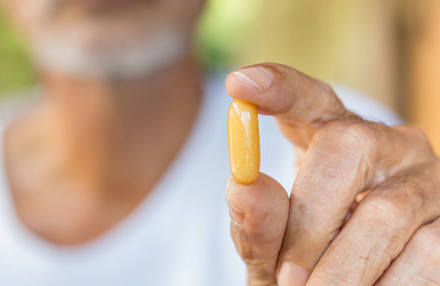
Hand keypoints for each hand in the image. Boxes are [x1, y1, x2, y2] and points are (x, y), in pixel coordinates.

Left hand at [225, 63, 439, 284]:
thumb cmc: (308, 261)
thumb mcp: (276, 245)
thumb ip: (257, 221)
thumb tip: (246, 186)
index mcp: (330, 137)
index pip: (308, 98)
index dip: (280, 88)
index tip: (242, 83)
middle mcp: (385, 144)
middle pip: (350, 146)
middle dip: (311, 221)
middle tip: (288, 277)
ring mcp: (427, 178)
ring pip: (389, 212)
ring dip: (345, 270)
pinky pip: (426, 256)